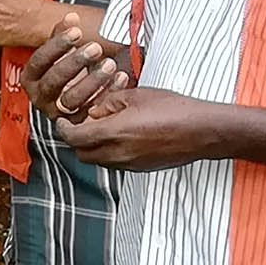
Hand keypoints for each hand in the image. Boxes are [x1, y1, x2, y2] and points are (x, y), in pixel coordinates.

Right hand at [19, 23, 132, 121]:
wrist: (76, 94)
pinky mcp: (78, 122)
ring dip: (92, 81)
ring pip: (71, 100)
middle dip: (75, 63)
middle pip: (53, 81)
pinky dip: (109, 93)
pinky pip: (93, 111)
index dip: (57, 46)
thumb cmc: (69, 67)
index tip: (76, 31)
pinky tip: (120, 77)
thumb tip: (72, 17)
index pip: (39, 61)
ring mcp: (59, 112)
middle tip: (95, 48)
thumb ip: (63, 33)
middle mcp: (41, 96)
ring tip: (110, 64)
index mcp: (31, 77)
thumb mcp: (62, 50)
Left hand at [52, 86, 223, 172]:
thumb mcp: (136, 96)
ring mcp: (129, 165)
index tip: (62, 120)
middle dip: (76, 140)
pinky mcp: (140, 169)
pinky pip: (114, 163)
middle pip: (81, 154)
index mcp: (114, 133)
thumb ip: (108, 104)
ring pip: (97, 160)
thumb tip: (93, 111)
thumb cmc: (173, 109)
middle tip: (80, 124)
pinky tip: (121, 137)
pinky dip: (109, 152)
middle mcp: (117, 154)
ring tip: (102, 128)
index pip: (74, 137)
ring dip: (93, 147)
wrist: (203, 131)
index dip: (63, 129)